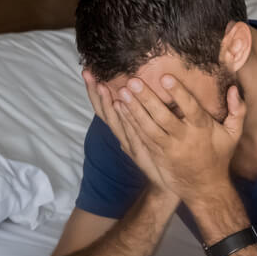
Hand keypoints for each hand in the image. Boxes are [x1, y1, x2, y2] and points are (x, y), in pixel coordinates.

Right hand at [82, 70, 172, 198]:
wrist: (168, 184)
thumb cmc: (159, 157)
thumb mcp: (147, 136)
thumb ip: (139, 119)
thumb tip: (134, 98)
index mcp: (123, 132)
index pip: (104, 108)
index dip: (94, 92)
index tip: (88, 72)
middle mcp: (122, 137)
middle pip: (104, 112)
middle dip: (95, 92)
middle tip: (88, 74)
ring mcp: (130, 144)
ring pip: (115, 121)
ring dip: (107, 103)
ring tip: (101, 85)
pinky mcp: (140, 151)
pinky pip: (130, 132)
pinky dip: (124, 119)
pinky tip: (120, 105)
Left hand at [112, 74, 245, 205]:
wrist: (205, 188)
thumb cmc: (219, 157)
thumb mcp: (233, 135)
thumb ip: (237, 111)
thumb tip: (232, 89)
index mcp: (203, 129)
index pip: (191, 108)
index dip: (179, 93)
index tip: (165, 77)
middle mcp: (184, 138)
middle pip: (163, 117)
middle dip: (147, 99)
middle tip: (133, 81)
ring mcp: (169, 148)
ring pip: (148, 127)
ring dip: (134, 109)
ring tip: (122, 92)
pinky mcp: (157, 155)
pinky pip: (142, 137)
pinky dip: (131, 123)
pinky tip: (121, 109)